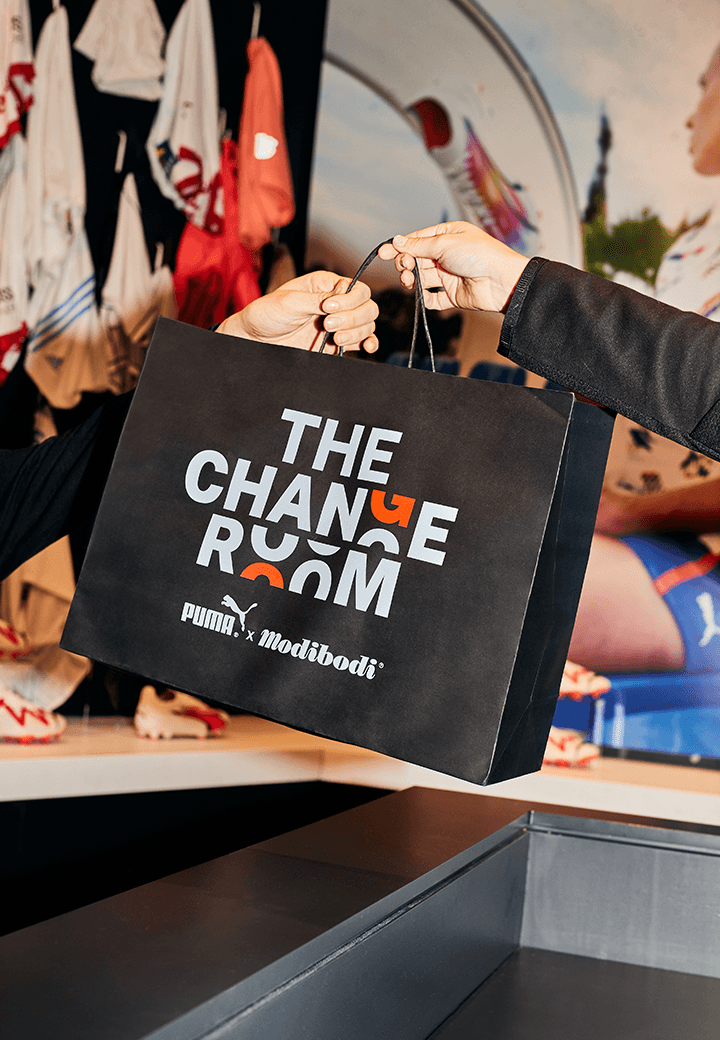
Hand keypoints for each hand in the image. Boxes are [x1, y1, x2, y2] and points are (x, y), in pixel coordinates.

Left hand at [216, 271, 378, 353]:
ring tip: (334, 338)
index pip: (357, 289)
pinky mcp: (337, 342)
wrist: (256, 340)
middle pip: (367, 307)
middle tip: (329, 325)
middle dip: (353, 318)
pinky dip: (369, 343)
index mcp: (326, 285)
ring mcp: (339, 323)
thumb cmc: (267, 314)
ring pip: (367, 325)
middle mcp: (336, 303)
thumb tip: (340, 299)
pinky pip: (363, 341)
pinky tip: (365, 347)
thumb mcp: (288, 302)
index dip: (349, 300)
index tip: (328, 309)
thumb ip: (316, 300)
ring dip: (356, 332)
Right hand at [378, 221, 529, 313]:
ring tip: (409, 281)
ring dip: (412, 280)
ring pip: (421, 279)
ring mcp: (449, 275)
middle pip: (417, 260)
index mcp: (447, 235)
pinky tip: (422, 296)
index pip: (417, 240)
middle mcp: (447, 254)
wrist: (500, 280)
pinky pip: (433, 299)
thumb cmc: (479, 254)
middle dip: (406, 263)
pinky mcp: (452, 295)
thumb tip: (397, 241)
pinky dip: (425, 299)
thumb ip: (418, 246)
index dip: (400, 246)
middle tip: (404, 267)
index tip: (383, 253)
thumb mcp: (444, 243)